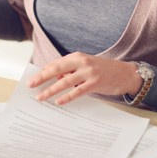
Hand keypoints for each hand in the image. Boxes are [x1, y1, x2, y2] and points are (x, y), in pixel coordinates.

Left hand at [27, 52, 141, 105]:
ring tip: (41, 97)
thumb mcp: (85, 65)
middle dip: (42, 77)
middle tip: (30, 85)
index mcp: (77, 56)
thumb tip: (55, 78)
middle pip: (57, 69)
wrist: (126, 73)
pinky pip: (78, 91)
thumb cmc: (103, 70)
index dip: (43, 71)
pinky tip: (59, 101)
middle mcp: (82, 62)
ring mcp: (89, 72)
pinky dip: (67, 97)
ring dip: (51, 90)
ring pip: (65, 81)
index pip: (56, 63)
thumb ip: (71, 70)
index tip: (32, 78)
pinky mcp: (96, 83)